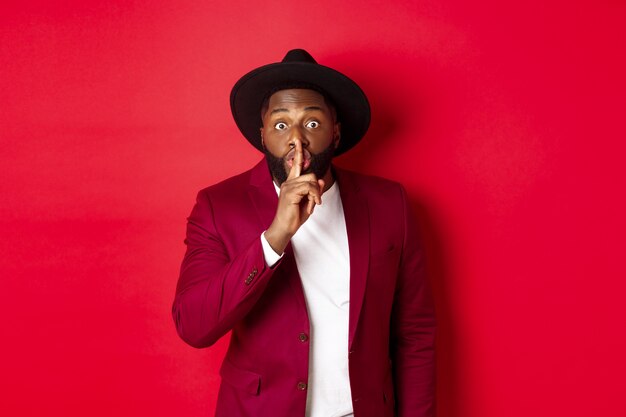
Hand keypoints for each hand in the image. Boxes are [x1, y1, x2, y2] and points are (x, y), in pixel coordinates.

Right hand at [264, 139, 323, 253]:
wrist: (284, 227)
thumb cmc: (294, 216)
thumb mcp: (308, 202)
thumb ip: (314, 190)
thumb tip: (320, 179)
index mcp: (291, 183)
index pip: (295, 164)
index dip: (298, 152)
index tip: (299, 142)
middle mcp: (289, 182)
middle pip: (311, 175)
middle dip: (316, 189)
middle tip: (315, 201)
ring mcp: (288, 186)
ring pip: (311, 182)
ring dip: (316, 195)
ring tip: (313, 205)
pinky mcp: (290, 192)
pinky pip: (309, 188)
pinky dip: (314, 197)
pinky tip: (312, 205)